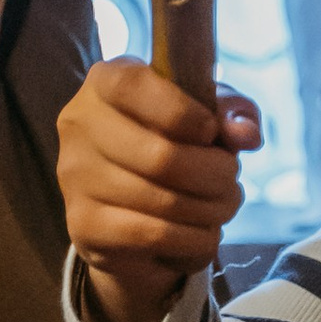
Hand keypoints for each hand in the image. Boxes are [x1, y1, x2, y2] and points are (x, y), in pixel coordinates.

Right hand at [57, 61, 263, 321]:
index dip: (186, 113)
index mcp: (105, 82)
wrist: (131, 204)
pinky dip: (195, 239)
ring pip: (164, 202)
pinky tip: (202, 232)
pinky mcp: (84, 226)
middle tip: (231, 180)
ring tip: (223, 205)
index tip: (211, 132)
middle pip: (161, 157)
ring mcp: (75, 178)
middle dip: (217, 174)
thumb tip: (245, 135)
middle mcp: (79, 126)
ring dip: (213, 209)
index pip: (134, 87)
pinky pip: (154, 236)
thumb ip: (233, 111)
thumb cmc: (176, 141)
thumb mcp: (209, 112)